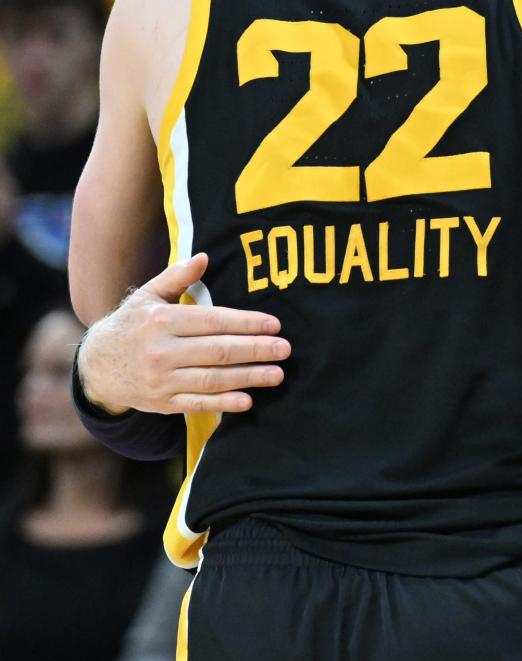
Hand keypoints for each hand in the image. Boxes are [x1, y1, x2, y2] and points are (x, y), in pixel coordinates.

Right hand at [77, 252, 290, 415]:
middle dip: (254, 350)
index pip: (211, 321)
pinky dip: (223, 404)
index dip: (245, 323)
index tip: (274, 324)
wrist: (98, 366)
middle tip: (285, 349)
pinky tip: (248, 401)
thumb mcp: (149, 295)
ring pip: (211, 379)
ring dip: (248, 377)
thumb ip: (177, 276)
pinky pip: (197, 404)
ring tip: (277, 374)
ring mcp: (161, 380)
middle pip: (216, 351)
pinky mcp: (163, 403)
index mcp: (161, 321)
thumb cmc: (132, 324)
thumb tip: (204, 257)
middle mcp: (161, 351)